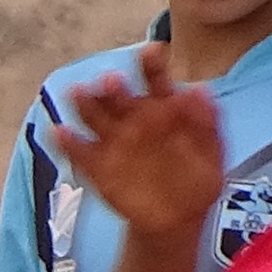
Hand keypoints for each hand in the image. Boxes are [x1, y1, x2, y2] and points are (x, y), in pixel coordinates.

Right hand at [57, 43, 228, 239]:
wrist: (178, 220)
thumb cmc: (198, 182)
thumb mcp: (211, 153)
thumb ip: (207, 123)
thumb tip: (201, 91)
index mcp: (164, 111)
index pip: (157, 81)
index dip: (153, 66)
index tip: (152, 51)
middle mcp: (136, 121)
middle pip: (120, 97)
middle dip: (114, 88)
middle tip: (111, 80)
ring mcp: (116, 144)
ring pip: (95, 118)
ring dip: (85, 105)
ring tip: (76, 93)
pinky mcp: (100, 168)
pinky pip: (80, 153)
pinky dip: (68, 143)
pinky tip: (60, 132)